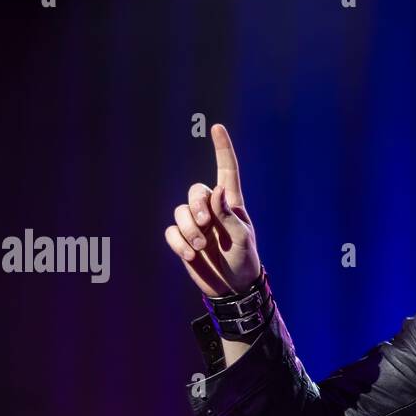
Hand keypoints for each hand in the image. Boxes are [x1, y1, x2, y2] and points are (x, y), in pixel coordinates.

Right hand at [164, 123, 260, 297]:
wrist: (233, 288)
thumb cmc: (244, 261)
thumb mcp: (242, 239)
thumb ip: (228, 216)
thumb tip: (216, 191)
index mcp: (231, 205)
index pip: (226, 172)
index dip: (222, 150)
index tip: (217, 128)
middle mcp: (212, 210)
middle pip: (195, 192)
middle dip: (196, 207)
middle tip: (205, 226)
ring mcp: (196, 225)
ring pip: (180, 212)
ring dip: (189, 230)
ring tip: (201, 247)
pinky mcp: (183, 240)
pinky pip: (171, 232)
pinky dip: (179, 243)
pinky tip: (190, 255)